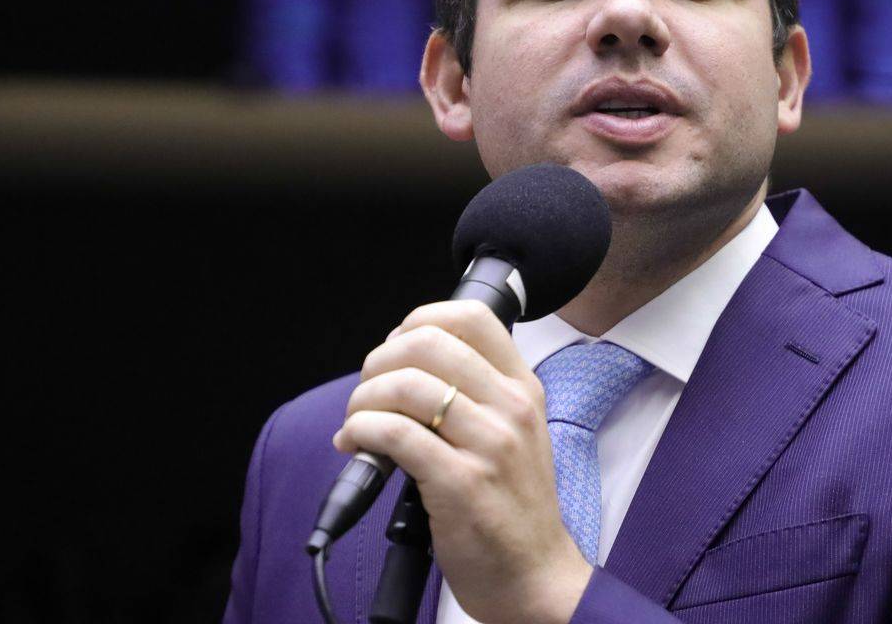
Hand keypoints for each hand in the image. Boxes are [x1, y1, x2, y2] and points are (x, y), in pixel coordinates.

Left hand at [333, 300, 590, 623]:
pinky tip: (357, 444)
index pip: (471, 317)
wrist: (533, 574)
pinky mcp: (462, 483)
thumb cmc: (513, 508)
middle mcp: (511, 408)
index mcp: (523, 389)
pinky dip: (362, 431)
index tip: (397, 348)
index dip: (419, 319)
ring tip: (357, 423)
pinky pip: (395, 434)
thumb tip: (401, 369)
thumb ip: (474, 397)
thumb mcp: (514, 435)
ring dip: (364, 399)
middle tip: (368, 392)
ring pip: (406, 386)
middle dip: (379, 361)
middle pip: (428, 342)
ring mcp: (490, 445)